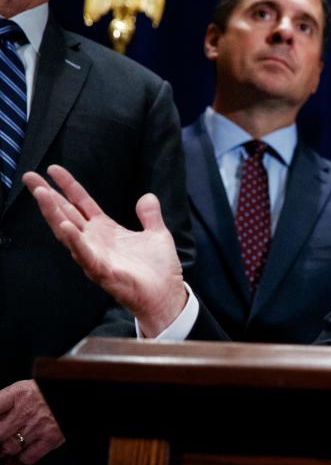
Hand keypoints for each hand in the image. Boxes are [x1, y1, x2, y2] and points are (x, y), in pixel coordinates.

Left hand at [0, 381, 64, 464]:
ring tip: (3, 451)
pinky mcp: (51, 438)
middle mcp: (26, 411)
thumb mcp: (20, 389)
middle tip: (0, 440)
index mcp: (17, 394)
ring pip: (10, 448)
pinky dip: (18, 463)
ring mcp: (39, 426)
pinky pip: (29, 457)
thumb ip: (2, 403)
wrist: (69, 395)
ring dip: (3, 452)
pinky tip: (12, 462)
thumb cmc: (43, 393)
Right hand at [24, 165, 186, 336]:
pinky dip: (75, 241)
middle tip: (29, 177)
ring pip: (68, 232)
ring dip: (54, 213)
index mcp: (106, 230)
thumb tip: (148, 196)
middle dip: (47, 196)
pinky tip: (65, 226)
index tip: (53, 169)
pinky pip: (85, 255)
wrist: (167, 296)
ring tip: (41, 194)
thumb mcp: (157, 235)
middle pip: (66, 214)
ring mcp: (96, 256)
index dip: (68, 186)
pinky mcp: (102, 272)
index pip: (82, 203)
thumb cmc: (159, 270)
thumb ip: (150, 216)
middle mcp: (96, 241)